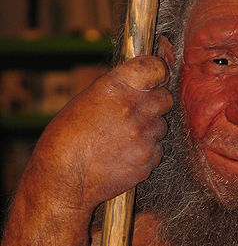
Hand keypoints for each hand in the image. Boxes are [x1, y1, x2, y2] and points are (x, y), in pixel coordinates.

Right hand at [31, 56, 171, 211]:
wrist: (64, 177)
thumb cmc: (67, 138)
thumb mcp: (88, 99)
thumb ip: (119, 90)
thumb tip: (140, 85)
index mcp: (117, 88)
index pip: (156, 68)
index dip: (159, 72)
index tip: (157, 76)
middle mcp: (134, 109)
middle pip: (165, 98)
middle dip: (155, 104)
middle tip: (137, 113)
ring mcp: (144, 136)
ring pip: (161, 126)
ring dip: (149, 129)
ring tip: (122, 138)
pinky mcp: (148, 159)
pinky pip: (157, 150)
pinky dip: (146, 151)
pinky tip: (124, 154)